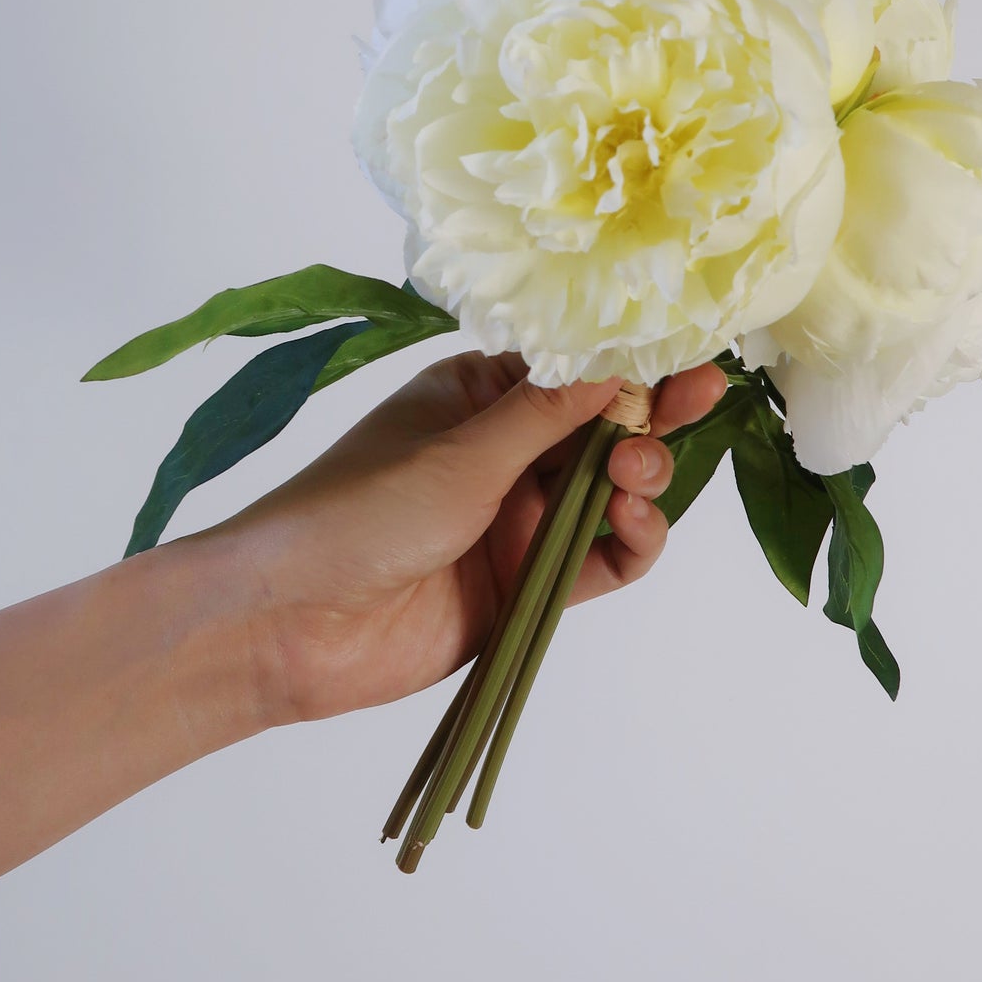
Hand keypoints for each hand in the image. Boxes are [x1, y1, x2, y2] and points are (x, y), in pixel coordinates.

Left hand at [206, 352, 726, 723]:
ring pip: (612, 492)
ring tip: (631, 477)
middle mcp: (506, 453)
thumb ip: (548, 414)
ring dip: (641, 478)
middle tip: (691, 404)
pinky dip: (631, 543)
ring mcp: (520, 519)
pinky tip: (634, 527)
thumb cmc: (358, 512)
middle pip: (604, 427)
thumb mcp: (460, 454)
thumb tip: (620, 355)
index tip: (685, 355)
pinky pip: (601, 560)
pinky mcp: (528, 583)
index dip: (631, 361)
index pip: (573, 369)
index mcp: (479, 398)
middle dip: (650, 416)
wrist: (289, 626)